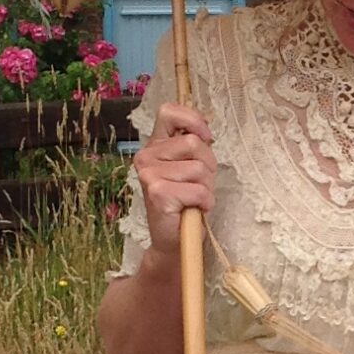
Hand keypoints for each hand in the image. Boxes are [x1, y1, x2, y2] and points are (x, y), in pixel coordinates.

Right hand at [136, 102, 214, 259]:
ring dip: (206, 186)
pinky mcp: (158, 194)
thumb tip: (205, 131)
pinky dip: (205, 202)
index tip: (205, 137)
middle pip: (194, 143)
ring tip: (195, 199)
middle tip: (198, 184)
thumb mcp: (189, 167)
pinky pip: (199, 190)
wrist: (174, 241)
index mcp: (153, 146)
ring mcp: (150, 175)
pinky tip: (193, 210)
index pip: (169, 112)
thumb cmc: (185, 202)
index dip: (193, 120)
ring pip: (199, 168)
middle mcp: (146, 157)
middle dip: (208, 165)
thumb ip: (192, 146)